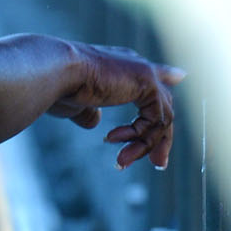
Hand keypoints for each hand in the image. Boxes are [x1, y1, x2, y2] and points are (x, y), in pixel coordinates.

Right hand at [46, 42, 183, 169]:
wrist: (56, 71)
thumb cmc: (58, 86)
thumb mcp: (76, 104)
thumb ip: (90, 112)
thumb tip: (95, 123)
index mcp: (119, 67)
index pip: (150, 85)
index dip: (158, 103)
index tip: (174, 109)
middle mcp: (136, 67)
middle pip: (161, 106)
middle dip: (159, 138)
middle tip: (157, 163)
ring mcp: (145, 74)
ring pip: (160, 118)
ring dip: (143, 145)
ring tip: (121, 161)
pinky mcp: (149, 83)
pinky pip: (156, 120)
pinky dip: (139, 136)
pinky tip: (114, 140)